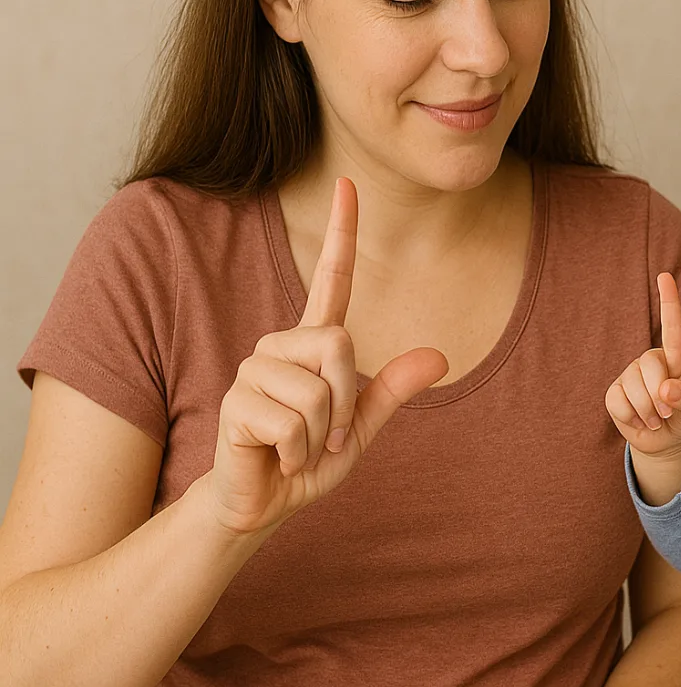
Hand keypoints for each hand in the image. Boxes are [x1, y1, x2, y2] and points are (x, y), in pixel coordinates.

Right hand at [202, 177, 447, 535]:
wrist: (261, 502)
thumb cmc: (308, 460)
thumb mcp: (361, 428)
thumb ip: (393, 391)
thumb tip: (439, 356)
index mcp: (314, 344)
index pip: (332, 277)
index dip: (341, 231)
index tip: (347, 183)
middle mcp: (280, 345)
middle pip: (340, 344)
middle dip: (345, 402)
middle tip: (326, 435)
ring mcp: (253, 370)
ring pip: (318, 389)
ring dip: (321, 433)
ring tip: (299, 446)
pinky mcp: (236, 403)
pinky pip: (294, 423)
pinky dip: (298, 452)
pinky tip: (278, 457)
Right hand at [605, 272, 680, 460]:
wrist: (666, 440)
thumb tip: (666, 389)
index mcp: (675, 357)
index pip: (672, 327)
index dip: (668, 300)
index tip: (664, 275)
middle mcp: (650, 360)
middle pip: (649, 366)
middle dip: (660, 395)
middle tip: (668, 414)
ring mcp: (630, 374)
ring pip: (633, 388)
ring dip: (648, 412)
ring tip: (657, 419)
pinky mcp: (614, 392)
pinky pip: (618, 403)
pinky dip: (632, 418)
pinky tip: (639, 420)